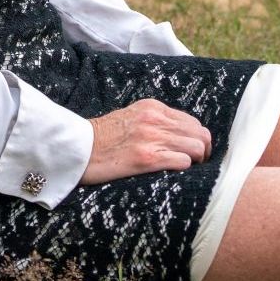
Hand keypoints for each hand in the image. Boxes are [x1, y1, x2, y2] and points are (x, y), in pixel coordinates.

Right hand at [81, 98, 212, 183]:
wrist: (77, 149)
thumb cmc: (102, 138)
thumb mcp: (130, 117)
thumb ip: (154, 121)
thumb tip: (180, 135)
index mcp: (152, 107)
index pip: (192, 121)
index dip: (197, 139)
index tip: (191, 151)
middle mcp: (154, 119)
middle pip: (200, 134)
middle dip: (203, 151)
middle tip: (195, 164)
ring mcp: (151, 138)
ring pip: (197, 148)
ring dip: (196, 161)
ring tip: (185, 169)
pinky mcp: (147, 158)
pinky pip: (183, 162)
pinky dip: (184, 169)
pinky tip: (172, 173)